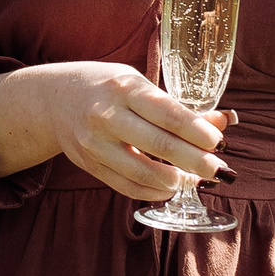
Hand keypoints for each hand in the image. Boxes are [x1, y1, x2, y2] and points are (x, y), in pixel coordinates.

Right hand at [0, 60, 231, 198]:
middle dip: (193, 161)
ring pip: (141, 172)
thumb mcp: (138, 84)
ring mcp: (94, 143)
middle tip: (217, 170)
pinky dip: (152, 191)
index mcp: (124, 88)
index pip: (166, 113)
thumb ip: (177, 106)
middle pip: (158, 145)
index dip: (195, 130)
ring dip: (174, 181)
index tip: (217, 142)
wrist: (54, 98)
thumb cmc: (106, 87)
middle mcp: (106, 116)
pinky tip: (169, 187)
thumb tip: (221, 123)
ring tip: (194, 180)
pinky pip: (126, 186)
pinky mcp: (89, 164)